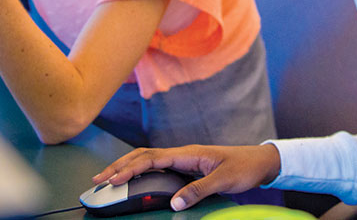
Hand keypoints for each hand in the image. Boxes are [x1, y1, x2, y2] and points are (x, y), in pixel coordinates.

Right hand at [93, 144, 280, 210]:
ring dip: (127, 167)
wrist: (259, 161)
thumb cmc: (244, 167)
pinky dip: (141, 172)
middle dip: (120, 166)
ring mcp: (184, 160)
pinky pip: (158, 167)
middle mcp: (184, 154)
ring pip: (149, 160)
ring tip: (107, 179)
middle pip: (144, 156)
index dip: (130, 168)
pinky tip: (132, 180)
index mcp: (189, 153)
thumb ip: (199, 190)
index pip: (153, 158)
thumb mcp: (224, 180)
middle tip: (98, 180)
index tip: (112, 179)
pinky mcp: (187, 167)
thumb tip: (173, 203)